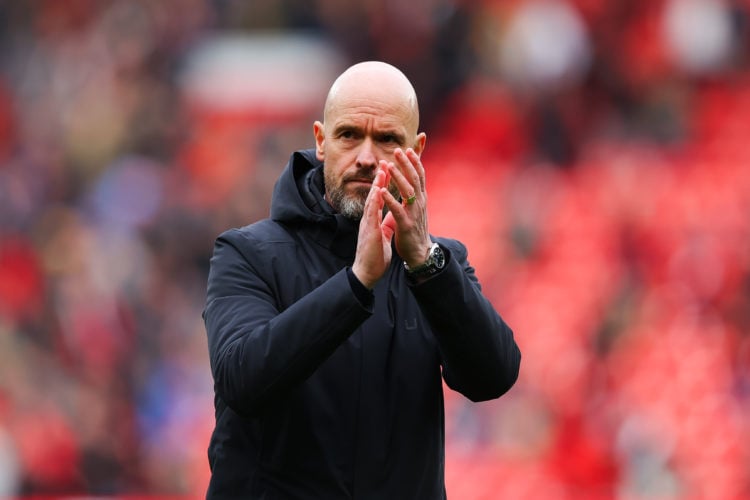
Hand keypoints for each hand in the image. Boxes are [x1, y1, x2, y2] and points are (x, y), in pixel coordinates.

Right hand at [351, 166, 394, 288]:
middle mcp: (369, 219)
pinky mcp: (368, 231)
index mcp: (374, 220)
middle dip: (380, 179)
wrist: (368, 272)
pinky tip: (376, 191)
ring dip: (376, 185)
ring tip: (381, 171)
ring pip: (372, 200)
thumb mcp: (383, 235)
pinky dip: (374, 201)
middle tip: (385, 162)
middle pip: (375, 195)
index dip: (384, 185)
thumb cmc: (375, 256)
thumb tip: (392, 215)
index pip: (380, 199)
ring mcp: (367, 224)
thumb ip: (386, 224)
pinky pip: (371, 214)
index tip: (390, 171)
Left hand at [380, 148, 431, 267]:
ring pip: (407, 191)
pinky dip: (389, 199)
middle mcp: (420, 203)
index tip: (407, 148)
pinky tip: (381, 191)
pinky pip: (397, 210)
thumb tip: (411, 181)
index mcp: (421, 198)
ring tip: (390, 166)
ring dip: (398, 177)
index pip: (420, 176)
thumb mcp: (416, 208)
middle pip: (414, 179)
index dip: (414, 162)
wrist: (419, 252)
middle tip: (398, 150)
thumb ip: (413, 194)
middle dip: (406, 164)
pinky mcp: (406, 224)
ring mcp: (413, 213)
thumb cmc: (415, 228)